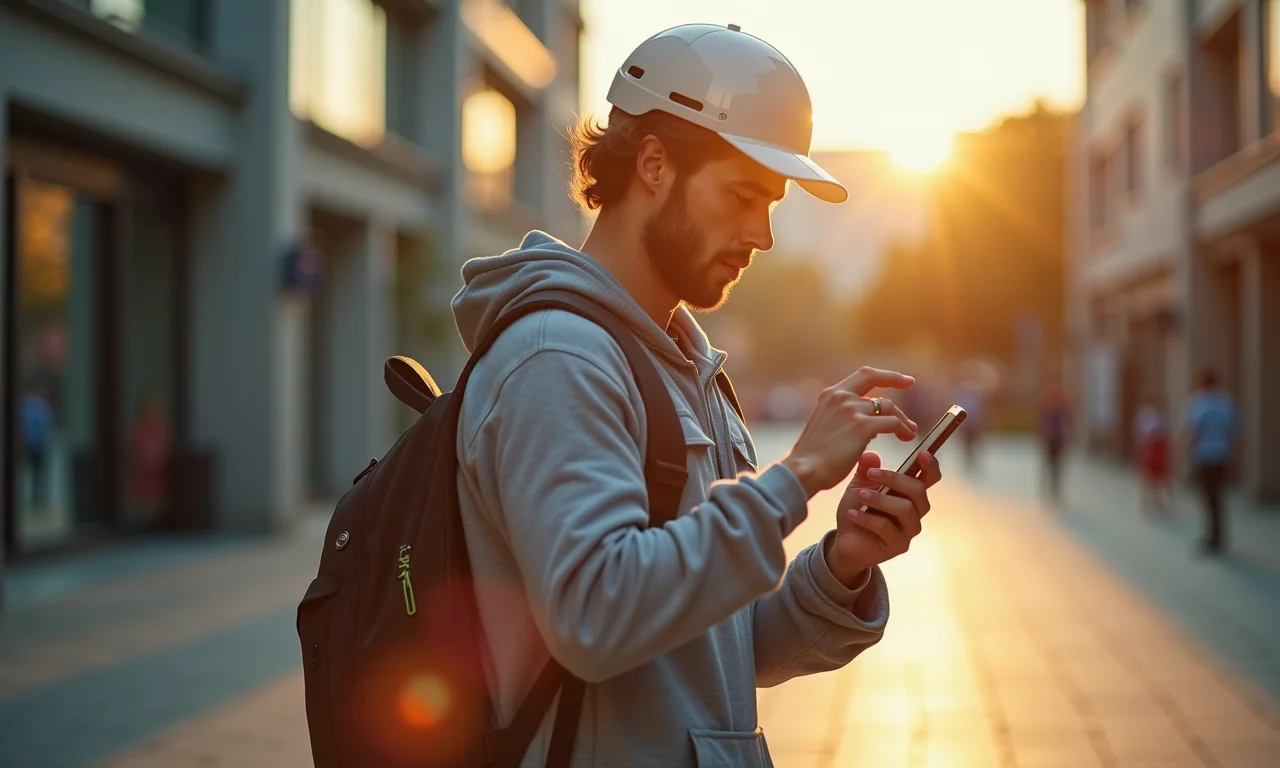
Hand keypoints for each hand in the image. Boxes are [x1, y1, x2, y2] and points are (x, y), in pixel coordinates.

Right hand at [781, 368, 917, 497]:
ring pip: (889, 407)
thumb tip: (869, 421)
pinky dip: (903, 430)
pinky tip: (905, 438)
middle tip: (910, 384)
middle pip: (877, 383)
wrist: (803, 471)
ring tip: (909, 432)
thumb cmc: (812, 457)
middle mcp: (841, 397)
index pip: (862, 375)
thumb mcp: (825, 426)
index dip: (884, 374)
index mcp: (830, 395)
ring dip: (902, 419)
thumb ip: (844, 417)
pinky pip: (893, 423)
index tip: (899, 378)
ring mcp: (851, 410)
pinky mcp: (862, 427)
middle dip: (896, 379)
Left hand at [825, 450, 942, 584]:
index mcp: (909, 494)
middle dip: (895, 479)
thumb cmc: (857, 510)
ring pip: (905, 509)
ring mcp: (909, 530)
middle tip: (871, 474)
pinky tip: (853, 514)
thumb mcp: (858, 486)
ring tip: (860, 496)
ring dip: (881, 499)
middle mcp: (915, 511)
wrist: (844, 540)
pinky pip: (887, 527)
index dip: (931, 466)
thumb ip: (866, 471)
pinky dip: (867, 518)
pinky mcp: (898, 546)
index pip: (930, 479)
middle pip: (918, 491)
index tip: (922, 453)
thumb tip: (870, 455)